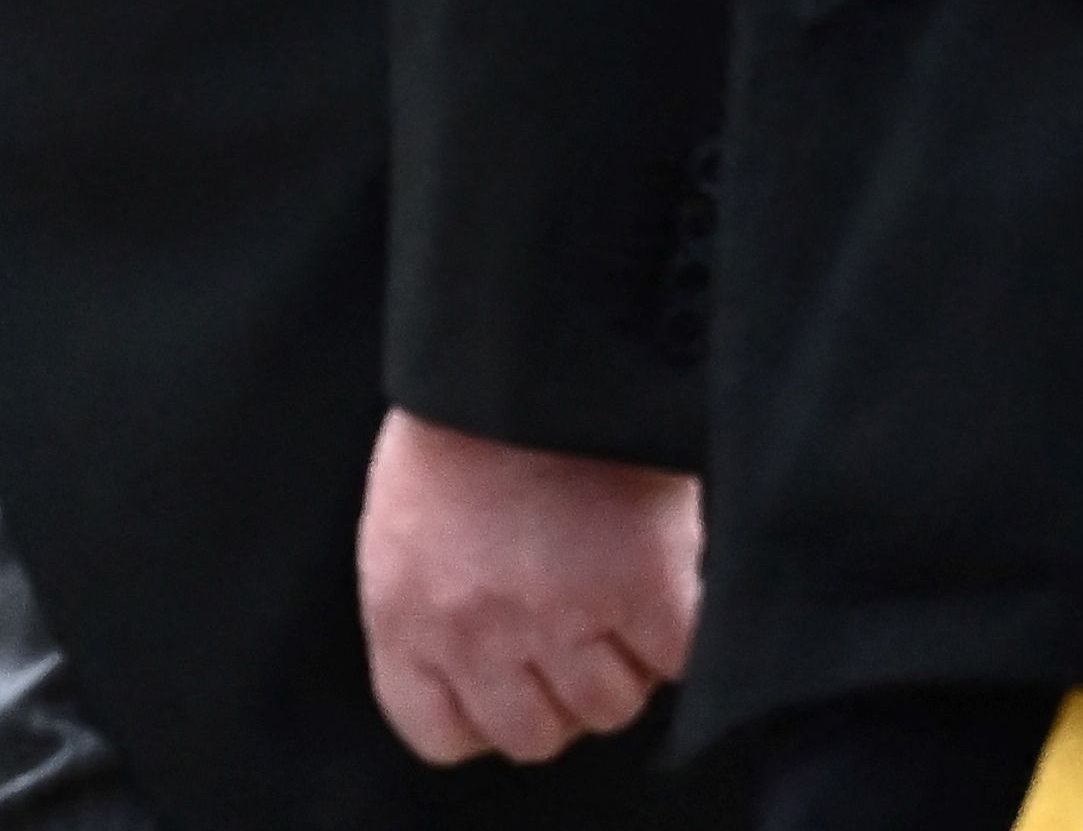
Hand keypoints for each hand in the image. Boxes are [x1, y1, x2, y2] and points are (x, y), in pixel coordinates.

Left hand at [356, 410, 695, 765]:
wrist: (534, 346)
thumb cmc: (467, 418)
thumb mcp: (410, 519)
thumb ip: (436, 606)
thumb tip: (490, 674)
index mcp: (404, 610)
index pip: (438, 732)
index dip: (482, 714)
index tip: (508, 678)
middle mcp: (476, 630)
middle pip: (533, 736)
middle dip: (558, 688)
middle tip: (572, 619)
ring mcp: (562, 616)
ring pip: (610, 706)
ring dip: (621, 655)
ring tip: (612, 575)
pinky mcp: (645, 591)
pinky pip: (676, 660)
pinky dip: (679, 625)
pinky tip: (658, 568)